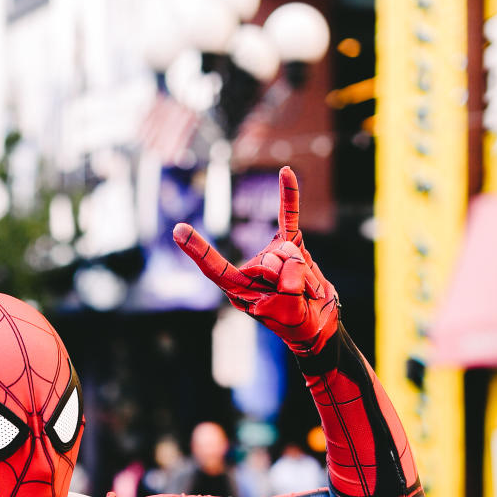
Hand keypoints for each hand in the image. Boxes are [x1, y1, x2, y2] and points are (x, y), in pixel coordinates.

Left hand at [172, 166, 338, 354]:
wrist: (318, 322)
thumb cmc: (297, 323)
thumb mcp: (289, 313)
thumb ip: (288, 291)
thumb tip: (291, 264)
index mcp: (240, 290)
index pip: (215, 268)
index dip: (198, 251)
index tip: (178, 230)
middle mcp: (252, 270)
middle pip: (268, 261)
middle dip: (288, 279)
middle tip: (295, 298)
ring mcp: (271, 254)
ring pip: (285, 249)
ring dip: (302, 271)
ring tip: (305, 289)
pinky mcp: (290, 244)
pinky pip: (289, 217)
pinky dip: (289, 197)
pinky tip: (285, 173)